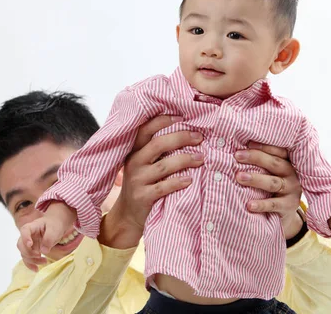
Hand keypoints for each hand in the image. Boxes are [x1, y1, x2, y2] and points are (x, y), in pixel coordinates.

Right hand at [17, 202, 75, 270]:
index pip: (24, 231)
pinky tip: (36, 269)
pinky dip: (31, 264)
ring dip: (32, 260)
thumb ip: (49, 238)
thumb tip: (43, 251)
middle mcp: (28, 235)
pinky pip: (27, 258)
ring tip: (45, 261)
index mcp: (32, 226)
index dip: (25, 238)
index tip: (30, 244)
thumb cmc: (55, 225)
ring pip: (24, 254)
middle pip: (21, 244)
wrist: (56, 225)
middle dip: (28, 252)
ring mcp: (29, 243)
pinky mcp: (32, 250)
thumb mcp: (54, 229)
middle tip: (39, 255)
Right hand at [115, 116, 203, 231]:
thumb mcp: (143, 163)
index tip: (182, 116)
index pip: (145, 129)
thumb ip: (157, 149)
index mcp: (134, 150)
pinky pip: (164, 187)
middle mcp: (134, 162)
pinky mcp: (143, 196)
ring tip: (201, 158)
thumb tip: (188, 131)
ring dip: (185, 160)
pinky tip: (190, 180)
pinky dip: (178, 182)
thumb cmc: (143, 182)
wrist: (128, 213)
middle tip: (199, 137)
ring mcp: (137, 180)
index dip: (163, 121)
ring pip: (164, 166)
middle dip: (181, 138)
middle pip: (158, 145)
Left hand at [234, 142, 302, 238]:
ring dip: (255, 179)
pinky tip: (249, 204)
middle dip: (256, 158)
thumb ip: (260, 163)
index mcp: (287, 162)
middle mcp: (292, 174)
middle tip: (237, 156)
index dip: (263, 146)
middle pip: (274, 163)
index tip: (247, 143)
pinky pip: (273, 204)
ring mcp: (292, 190)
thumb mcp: (270, 173)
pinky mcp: (289, 206)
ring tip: (239, 177)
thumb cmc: (271, 188)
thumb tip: (236, 151)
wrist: (285, 215)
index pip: (278, 151)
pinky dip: (261, 204)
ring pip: (273, 183)